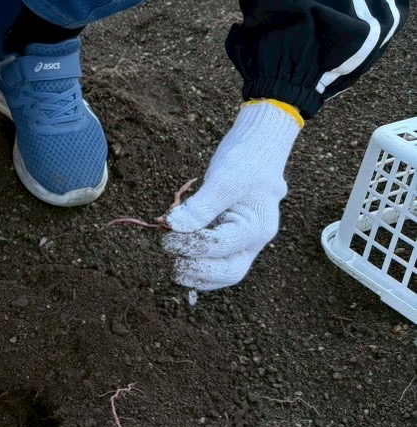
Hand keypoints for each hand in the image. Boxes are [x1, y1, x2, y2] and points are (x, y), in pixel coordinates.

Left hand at [163, 102, 300, 290]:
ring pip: (222, 273)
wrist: (255, 154)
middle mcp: (253, 242)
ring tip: (172, 260)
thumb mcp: (225, 178)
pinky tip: (178, 258)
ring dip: (195, 272)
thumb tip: (174, 226)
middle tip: (171, 257)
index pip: (222, 246)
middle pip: (229, 273)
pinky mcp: (229, 242)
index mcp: (258, 228)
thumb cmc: (245, 162)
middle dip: (197, 269)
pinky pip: (214, 263)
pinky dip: (196, 265)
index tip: (168, 234)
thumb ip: (201, 206)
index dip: (191, 244)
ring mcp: (242, 244)